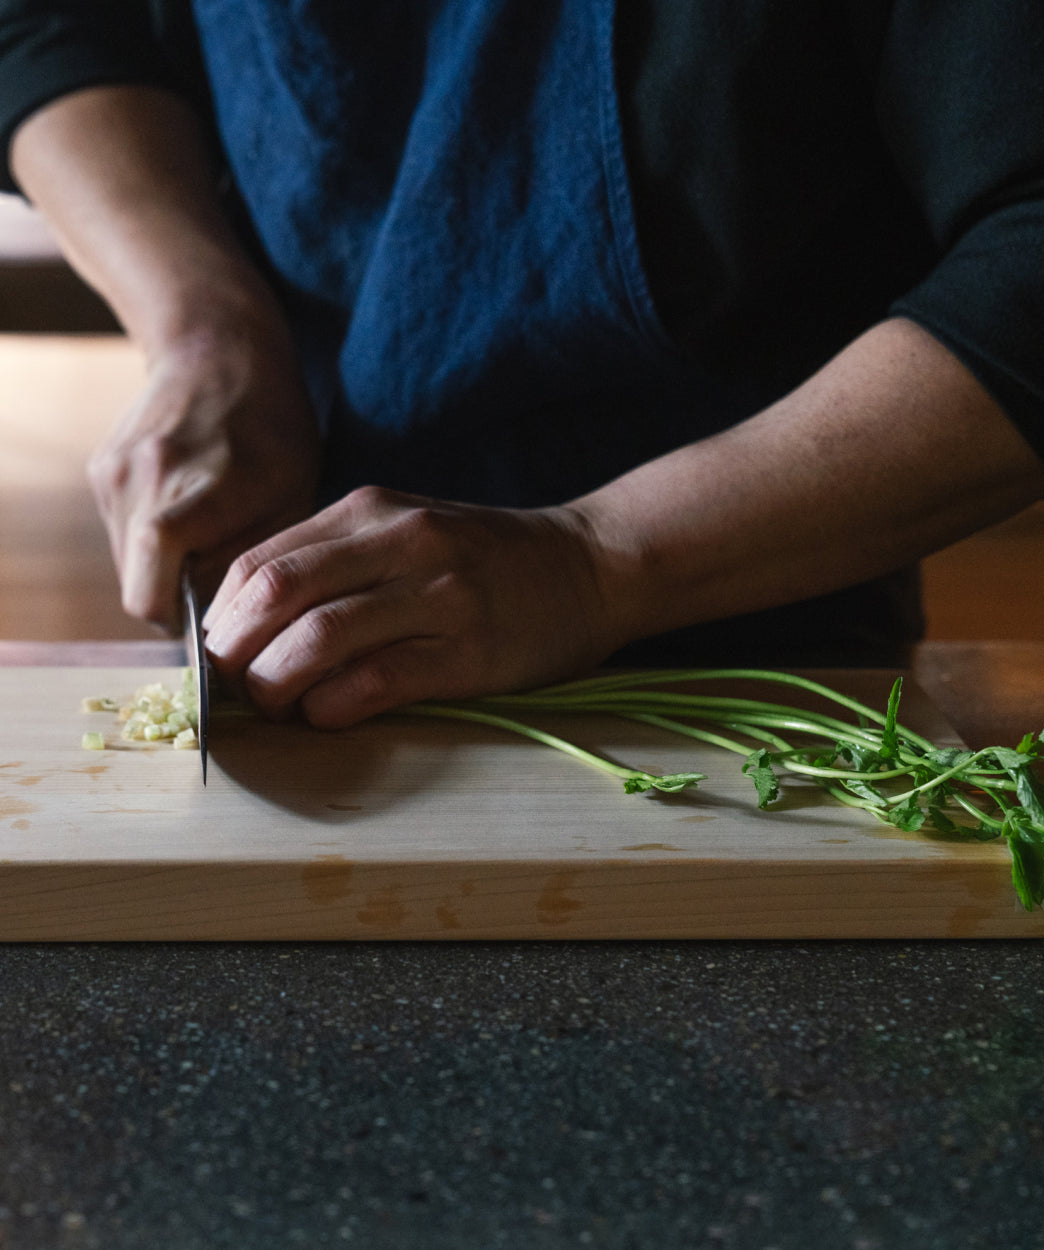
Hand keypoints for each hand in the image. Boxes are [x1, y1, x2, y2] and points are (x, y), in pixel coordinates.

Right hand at [87, 319, 319, 628]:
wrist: (220, 348)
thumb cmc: (274, 427)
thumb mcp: (292, 496)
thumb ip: (254, 560)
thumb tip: (228, 621)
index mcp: (196, 494)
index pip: (152, 598)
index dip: (184, 625)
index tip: (222, 624)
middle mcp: (141, 485)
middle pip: (138, 588)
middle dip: (177, 602)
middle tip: (224, 591)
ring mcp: (112, 476)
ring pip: (128, 564)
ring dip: (166, 571)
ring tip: (214, 542)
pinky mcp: (101, 471)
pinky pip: (123, 533)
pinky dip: (154, 542)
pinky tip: (193, 513)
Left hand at [201, 487, 614, 726]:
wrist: (592, 565)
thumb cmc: (490, 559)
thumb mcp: (409, 531)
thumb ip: (339, 562)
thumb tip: (251, 626)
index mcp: (372, 512)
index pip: (261, 562)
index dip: (222, 618)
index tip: (220, 656)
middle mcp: (401, 543)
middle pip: (277, 595)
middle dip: (235, 654)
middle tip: (234, 691)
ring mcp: (439, 594)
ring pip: (319, 639)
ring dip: (276, 686)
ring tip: (278, 707)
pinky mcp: (470, 649)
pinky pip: (376, 681)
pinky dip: (332, 707)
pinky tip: (329, 715)